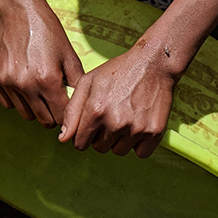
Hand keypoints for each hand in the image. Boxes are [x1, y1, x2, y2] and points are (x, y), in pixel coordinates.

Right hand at [0, 0, 83, 127]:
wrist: (20, 12)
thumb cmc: (48, 33)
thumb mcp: (70, 56)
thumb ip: (77, 85)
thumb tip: (80, 108)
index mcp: (47, 80)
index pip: (60, 116)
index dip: (67, 116)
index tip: (68, 112)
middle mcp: (25, 84)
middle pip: (43, 120)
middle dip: (52, 116)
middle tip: (55, 104)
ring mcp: (6, 81)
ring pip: (25, 114)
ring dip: (34, 109)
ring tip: (39, 93)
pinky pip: (7, 103)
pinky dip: (17, 100)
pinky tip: (24, 86)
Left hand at [58, 44, 174, 157]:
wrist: (153, 64)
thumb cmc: (119, 71)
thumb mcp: (88, 83)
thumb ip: (72, 111)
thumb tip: (63, 138)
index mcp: (96, 110)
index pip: (80, 143)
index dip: (84, 135)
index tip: (92, 125)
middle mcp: (115, 122)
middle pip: (100, 148)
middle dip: (101, 137)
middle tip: (111, 117)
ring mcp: (136, 128)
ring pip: (119, 151)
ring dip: (120, 141)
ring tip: (126, 119)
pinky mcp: (154, 132)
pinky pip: (141, 153)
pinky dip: (139, 145)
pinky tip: (139, 127)